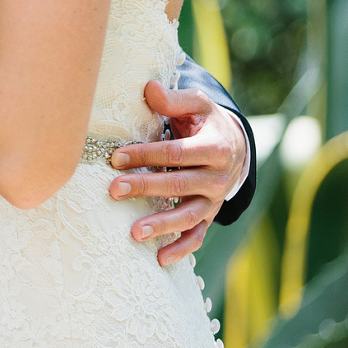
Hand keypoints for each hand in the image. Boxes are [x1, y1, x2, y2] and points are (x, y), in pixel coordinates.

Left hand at [108, 81, 246, 266]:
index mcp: (215, 147)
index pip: (176, 153)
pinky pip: (197, 235)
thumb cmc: (204, 122)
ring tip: (133, 233)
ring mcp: (215, 199)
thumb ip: (173, 100)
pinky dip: (181, 249)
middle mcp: (218, 177)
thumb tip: (148, 88)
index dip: (146, 155)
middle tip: (113, 190)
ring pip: (189, 215)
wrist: (233, 144)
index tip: (115, 158)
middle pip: (179, 184)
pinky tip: (159, 259)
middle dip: (146, 188)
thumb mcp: (196, 105)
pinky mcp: (210, 215)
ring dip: (162, 225)